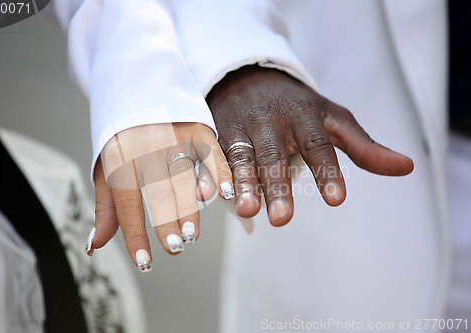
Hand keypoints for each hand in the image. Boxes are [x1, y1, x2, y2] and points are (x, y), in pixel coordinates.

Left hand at [87, 123, 232, 271]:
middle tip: (174, 246)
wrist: (137, 84)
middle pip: (157, 190)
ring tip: (191, 233)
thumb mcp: (105, 165)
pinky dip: (220, 174)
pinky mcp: (198, 127)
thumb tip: (96, 244)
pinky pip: (211, 153)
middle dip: (166, 221)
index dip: (135, 234)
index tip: (144, 261)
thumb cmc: (121, 134)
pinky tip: (224, 195)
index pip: (126, 202)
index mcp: (120, 157)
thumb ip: (106, 206)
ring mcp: (174, 135)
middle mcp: (146, 146)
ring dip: (190, 206)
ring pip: (184, 176)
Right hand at [207, 65, 413, 225]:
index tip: (337, 199)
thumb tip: (407, 167)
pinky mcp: (216, 133)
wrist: (248, 77)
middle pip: (273, 154)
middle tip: (282, 220)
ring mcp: (240, 126)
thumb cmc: (296, 106)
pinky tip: (207, 196)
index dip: (327, 171)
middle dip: (276, 185)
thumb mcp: (333, 118)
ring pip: (239, 156)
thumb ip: (363, 147)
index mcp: (302, 115)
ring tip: (246, 211)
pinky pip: (211, 154)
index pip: (317, 144)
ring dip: (240, 183)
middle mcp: (269, 120)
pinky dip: (208, 174)